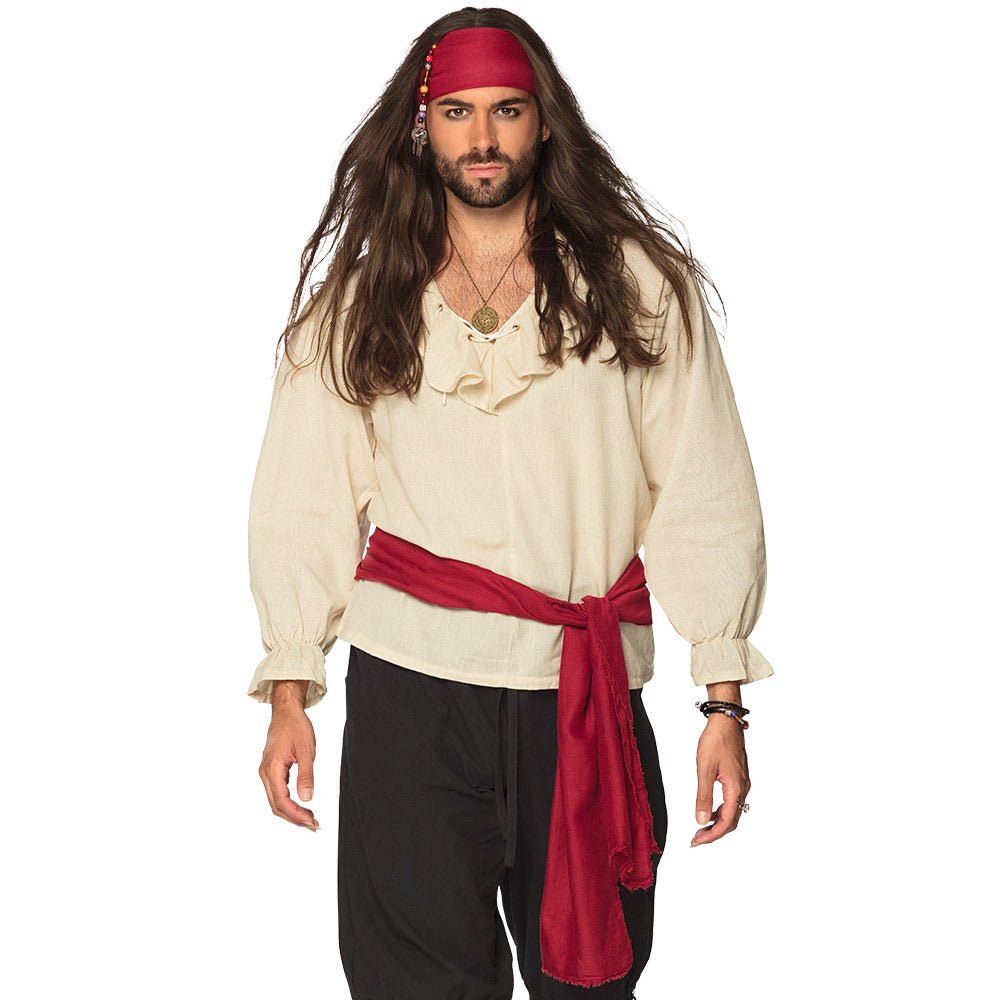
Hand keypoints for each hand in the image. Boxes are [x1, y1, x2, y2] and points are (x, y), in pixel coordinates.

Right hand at [258, 692, 319, 830]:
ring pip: (276, 801)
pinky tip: (301, 806)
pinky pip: (277, 792)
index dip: (296, 815)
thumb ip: (306, 775)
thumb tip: (307, 798)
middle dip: (295, 818)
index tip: (312, 822)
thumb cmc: (296, 726)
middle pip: (276, 806)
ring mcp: (267, 772)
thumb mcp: (306, 750)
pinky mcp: (271, 770)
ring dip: (291, 812)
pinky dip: (289, 803)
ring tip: (310, 819)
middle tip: (314, 825)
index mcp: (272, 769)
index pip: (282, 801)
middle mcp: (265, 773)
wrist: (286, 712)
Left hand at [690, 713, 749, 846]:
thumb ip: (703, 796)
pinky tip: (709, 810)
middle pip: (732, 821)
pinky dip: (721, 811)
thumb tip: (701, 820)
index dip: (711, 835)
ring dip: (718, 823)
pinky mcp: (739, 777)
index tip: (696, 841)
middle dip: (714, 833)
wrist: (726, 721)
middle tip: (696, 839)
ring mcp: (742, 783)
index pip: (726, 822)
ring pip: (733, 812)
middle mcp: (743, 788)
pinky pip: (733, 801)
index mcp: (736, 788)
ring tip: (700, 827)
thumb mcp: (704, 769)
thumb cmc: (716, 741)